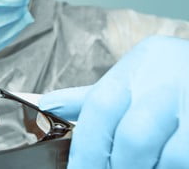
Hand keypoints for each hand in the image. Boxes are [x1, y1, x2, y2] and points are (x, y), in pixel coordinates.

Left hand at [39, 36, 188, 168]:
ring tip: (139, 167)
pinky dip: (168, 167)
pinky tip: (161, 166)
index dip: (85, 148)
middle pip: (133, 136)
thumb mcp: (131, 80)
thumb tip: (48, 105)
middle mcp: (169, 79)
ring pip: (166, 155)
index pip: (100, 106)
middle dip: (114, 165)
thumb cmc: (168, 80)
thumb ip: (90, 97)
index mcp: (139, 65)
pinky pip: (185, 158)